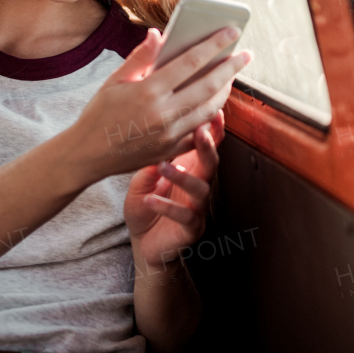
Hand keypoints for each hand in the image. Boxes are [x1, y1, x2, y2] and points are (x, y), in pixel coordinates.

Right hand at [62, 26, 250, 186]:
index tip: (231, 32)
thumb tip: (158, 34)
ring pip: (210, 109)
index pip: (190, 62)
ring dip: (225, 91)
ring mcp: (170, 135)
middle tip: (246, 54)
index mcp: (148, 91)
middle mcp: (163, 114)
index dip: (213, 45)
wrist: (87, 156)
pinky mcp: (172, 150)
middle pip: (208, 85)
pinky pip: (200, 131)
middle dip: (231, 67)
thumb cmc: (99, 114)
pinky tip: (215, 102)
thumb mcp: (114, 81)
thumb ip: (140, 57)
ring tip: (232, 76)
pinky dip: (211, 115)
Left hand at [126, 111, 224, 271]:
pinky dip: (167, 207)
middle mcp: (199, 184)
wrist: (144, 241)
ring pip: (200, 188)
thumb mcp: (140, 181)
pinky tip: (150, 199)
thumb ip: (148, 166)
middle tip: (199, 132)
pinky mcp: (191, 228)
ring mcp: (198, 207)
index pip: (206, 146)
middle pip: (211, 163)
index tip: (213, 111)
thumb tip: (154, 150)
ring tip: (163, 166)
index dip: (212, 130)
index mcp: (191, 168)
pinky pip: (184, 216)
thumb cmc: (146, 204)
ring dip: (182, 175)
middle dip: (208, 146)